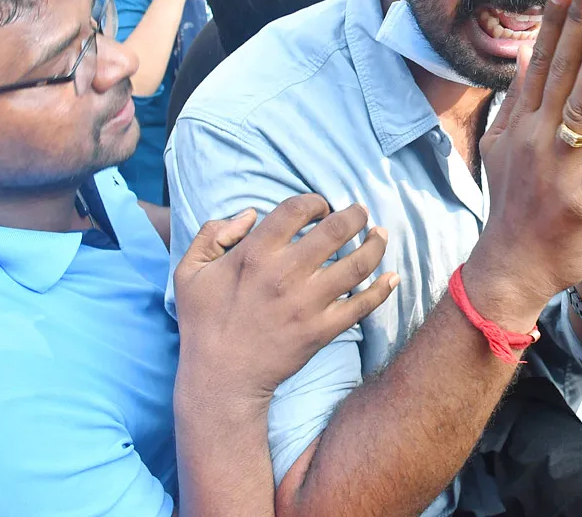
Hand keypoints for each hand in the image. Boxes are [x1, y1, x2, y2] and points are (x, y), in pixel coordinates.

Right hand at [174, 194, 398, 401]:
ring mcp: (307, 303)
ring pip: (357, 263)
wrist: (219, 380)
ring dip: (376, 244)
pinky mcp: (322, 330)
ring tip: (380, 235)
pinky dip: (382, 289)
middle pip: (336, 230)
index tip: (320, 206)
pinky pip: (362, 305)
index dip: (314, 201)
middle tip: (359, 212)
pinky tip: (392, 277)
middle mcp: (285, 274)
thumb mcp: (189, 272)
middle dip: (354, 214)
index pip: (297, 209)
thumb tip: (249, 214)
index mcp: (255, 254)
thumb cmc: (204, 322)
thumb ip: (213, 234)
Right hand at [465, 0, 581, 327]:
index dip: (555, 21)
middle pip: (564, 70)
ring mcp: (563, 166)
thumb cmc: (512, 205)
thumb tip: (520, 55)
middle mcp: (538, 136)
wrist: (511, 268)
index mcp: (522, 122)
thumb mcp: (501, 146)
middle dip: (581, 22)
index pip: (541, 61)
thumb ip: (514, 101)